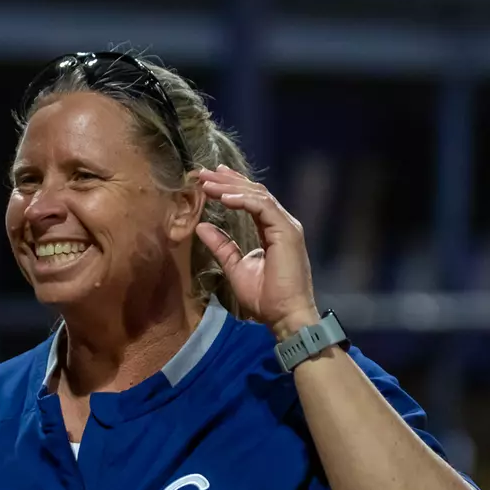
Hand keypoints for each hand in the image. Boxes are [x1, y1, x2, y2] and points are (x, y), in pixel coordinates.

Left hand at [195, 166, 318, 338]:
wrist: (285, 316)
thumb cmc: (265, 298)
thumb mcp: (236, 267)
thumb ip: (222, 246)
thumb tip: (201, 227)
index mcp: (272, 230)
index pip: (252, 200)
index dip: (231, 187)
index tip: (210, 180)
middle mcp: (282, 224)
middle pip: (254, 192)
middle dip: (228, 181)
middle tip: (204, 173)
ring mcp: (287, 226)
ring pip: (258, 196)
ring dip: (231, 187)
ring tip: (208, 183)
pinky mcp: (288, 232)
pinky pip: (263, 208)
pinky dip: (243, 201)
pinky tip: (224, 198)